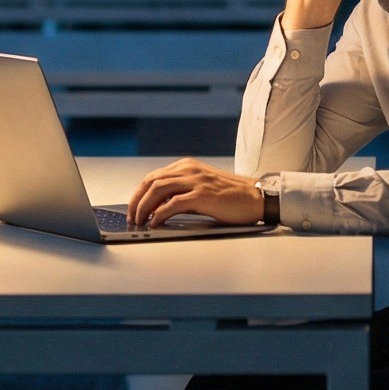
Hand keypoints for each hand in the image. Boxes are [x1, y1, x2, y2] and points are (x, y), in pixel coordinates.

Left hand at [127, 158, 262, 228]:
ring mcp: (195, 181)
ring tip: (139, 221)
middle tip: (131, 217)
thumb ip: (182, 194)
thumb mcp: (203, 188)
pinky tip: (155, 223)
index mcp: (188, 166)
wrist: (257, 198)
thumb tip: (158, 210)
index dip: (139, 193)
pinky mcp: (202, 195)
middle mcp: (189, 169)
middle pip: (151, 181)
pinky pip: (172, 204)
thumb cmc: (232, 196)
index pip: (154, 177)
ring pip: (157, 190)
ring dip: (143, 207)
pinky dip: (159, 214)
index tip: (133, 208)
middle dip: (136, 200)